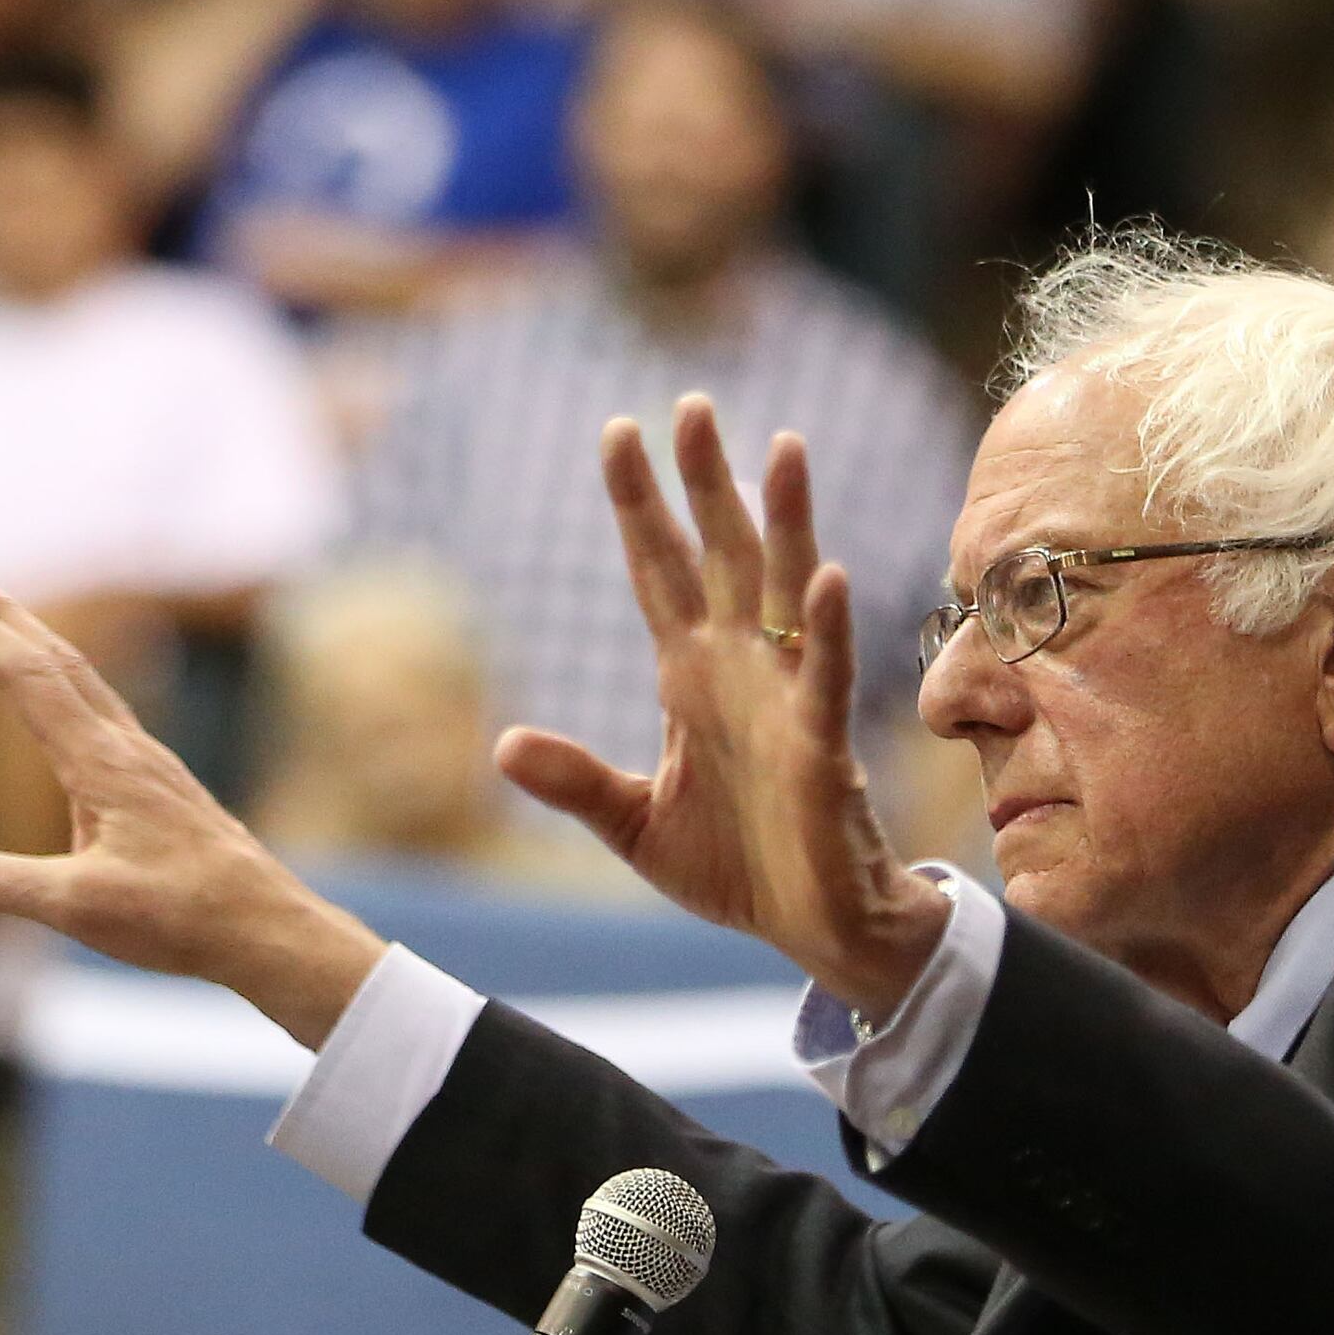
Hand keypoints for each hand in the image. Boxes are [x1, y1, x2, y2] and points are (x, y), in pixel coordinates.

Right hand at [0, 572, 384, 1046]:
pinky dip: (74, 685)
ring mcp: (152, 766)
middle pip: (59, 662)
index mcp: (102, 764)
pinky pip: (108, 714)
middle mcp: (128, 749)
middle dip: (5, 617)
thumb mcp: (76, 908)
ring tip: (10, 623)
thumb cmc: (182, 917)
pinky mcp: (166, 789)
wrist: (271, 930)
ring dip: (41, 645)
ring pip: (88, 684)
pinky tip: (76, 707)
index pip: (29, 680)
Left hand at [496, 397, 947, 1019]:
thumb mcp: (632, 824)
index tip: (617, 431)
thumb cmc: (737, 868)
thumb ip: (574, 781)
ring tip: (780, 445)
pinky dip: (829, 629)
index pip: (656, 570)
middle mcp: (740, 668)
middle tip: (691, 403)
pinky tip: (829, 574)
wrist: (812, 931)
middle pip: (719, 554)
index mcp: (688, 677)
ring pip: (786, 589)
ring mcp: (786, 698)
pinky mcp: (822, 745)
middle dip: (704, 481)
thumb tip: (503, 744)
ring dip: (783, 520)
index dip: (638, 504)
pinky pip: (826, 676)